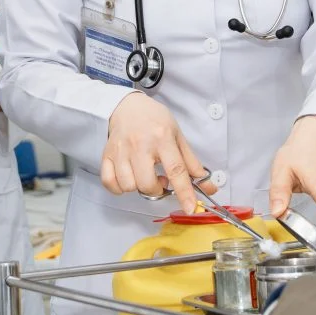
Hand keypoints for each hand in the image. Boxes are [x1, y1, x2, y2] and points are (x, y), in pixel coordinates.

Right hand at [102, 93, 213, 213]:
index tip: (191, 208)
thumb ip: (192, 163)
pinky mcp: (106, 154)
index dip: (185, 192)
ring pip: (128, 185)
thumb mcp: (178, 136)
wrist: (128, 106)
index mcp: (162, 138)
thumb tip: (209, 187)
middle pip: (147, 183)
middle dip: (156, 189)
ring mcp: (120, 150)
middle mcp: (140, 144)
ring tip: (143, 175)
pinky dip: (118, 188)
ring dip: (138, 187)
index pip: (176, 170)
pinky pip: (109, 182)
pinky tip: (128, 178)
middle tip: (160, 180)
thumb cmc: (155, 120)